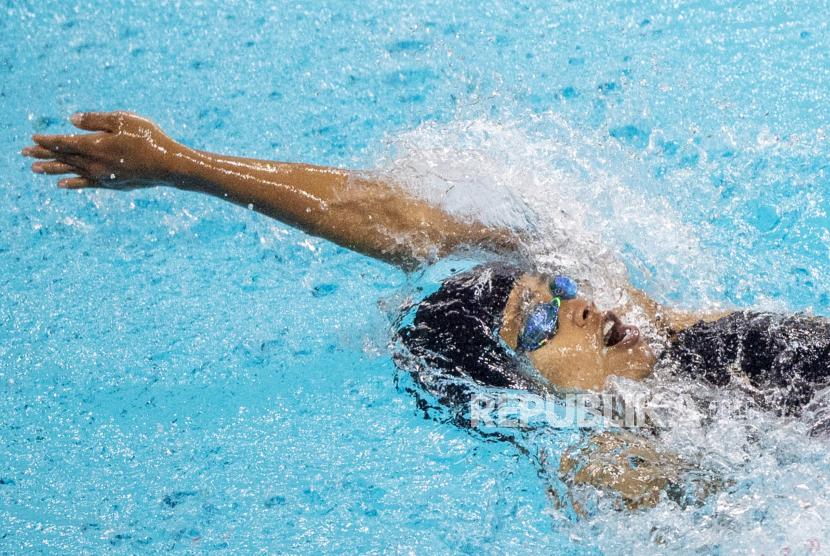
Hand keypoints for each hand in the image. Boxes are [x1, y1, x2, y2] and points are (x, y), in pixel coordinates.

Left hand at [22, 111, 179, 190]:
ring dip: (51, 169)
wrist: (168, 166)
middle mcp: (94, 163)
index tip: (33, 138)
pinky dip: (72, 183)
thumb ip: (96, 119)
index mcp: (95, 144)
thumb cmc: (148, 138)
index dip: (47, 141)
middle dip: (43, 154)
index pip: (64, 142)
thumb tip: (72, 120)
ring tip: (34, 169)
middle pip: (63, 158)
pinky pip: (85, 184)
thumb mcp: (123, 120)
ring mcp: (102, 176)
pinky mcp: (111, 184)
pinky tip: (61, 185)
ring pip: (71, 172)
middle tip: (24, 153)